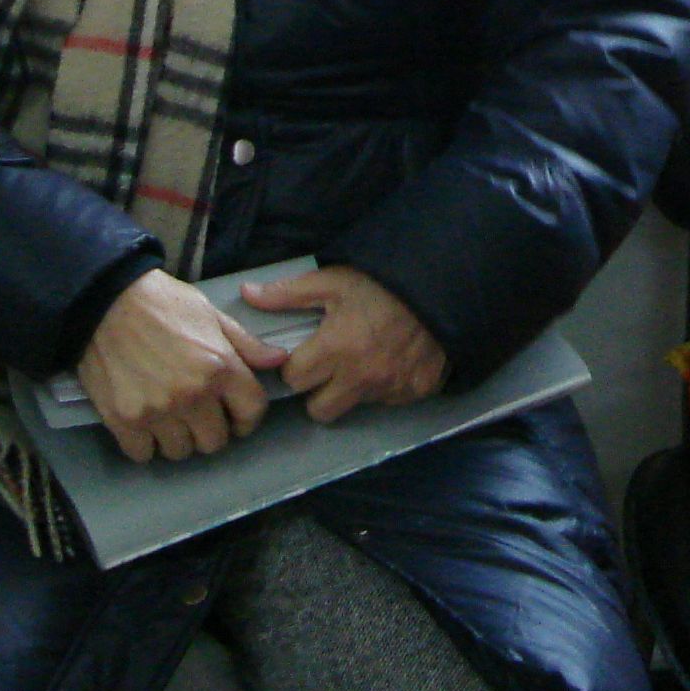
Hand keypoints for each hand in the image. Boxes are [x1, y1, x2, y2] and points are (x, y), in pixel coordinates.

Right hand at [78, 269, 287, 463]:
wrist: (104, 300)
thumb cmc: (162, 303)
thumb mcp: (211, 315)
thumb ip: (245, 344)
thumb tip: (278, 361)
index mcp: (220, 367)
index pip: (251, 412)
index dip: (246, 417)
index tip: (235, 415)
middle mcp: (193, 395)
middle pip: (215, 441)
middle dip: (210, 429)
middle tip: (197, 414)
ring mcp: (158, 411)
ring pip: (180, 452)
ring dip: (177, 438)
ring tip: (168, 416)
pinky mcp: (124, 421)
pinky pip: (144, 454)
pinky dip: (145, 443)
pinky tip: (143, 421)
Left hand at [240, 266, 444, 426]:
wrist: (442, 284)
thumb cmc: (383, 282)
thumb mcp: (334, 280)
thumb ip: (289, 293)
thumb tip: (246, 294)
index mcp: (335, 348)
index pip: (294, 380)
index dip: (296, 366)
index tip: (306, 354)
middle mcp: (361, 376)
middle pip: (318, 410)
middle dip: (318, 390)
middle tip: (329, 365)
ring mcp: (391, 388)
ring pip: (354, 407)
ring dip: (351, 389)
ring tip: (362, 359)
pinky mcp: (416, 392)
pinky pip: (388, 400)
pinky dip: (385, 386)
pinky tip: (391, 360)